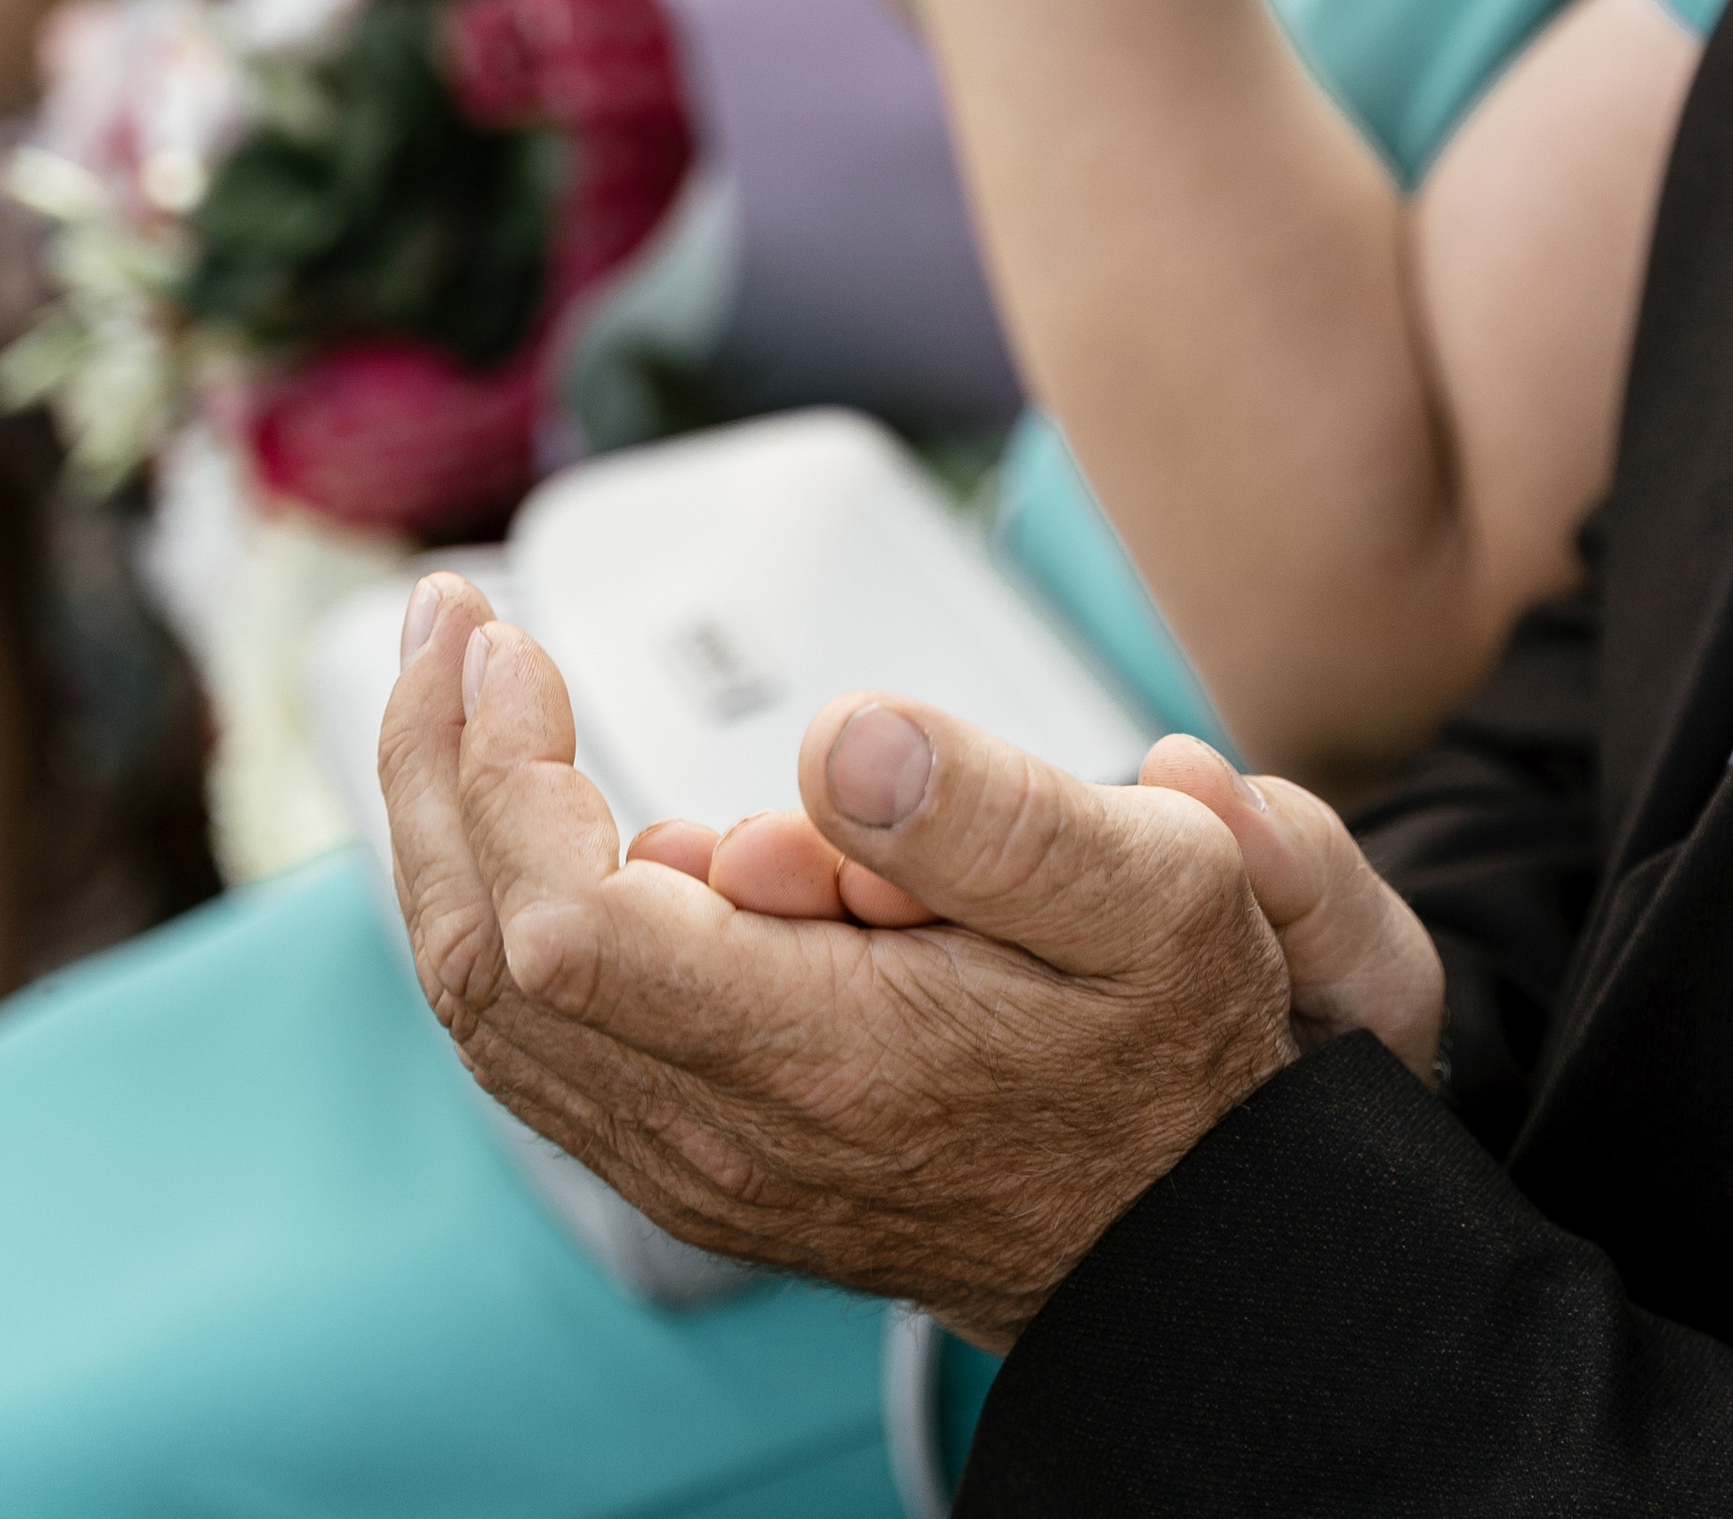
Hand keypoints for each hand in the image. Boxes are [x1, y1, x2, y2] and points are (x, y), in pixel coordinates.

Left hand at [381, 573, 1437, 1345]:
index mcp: (817, 1060)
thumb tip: (836, 735)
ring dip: (451, 831)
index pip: (564, 926)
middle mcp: (722, 1134)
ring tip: (462, 685)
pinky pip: (543, 1035)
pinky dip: (503, 901)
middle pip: (483, 962)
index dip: (505, 775)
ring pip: (492, 1007)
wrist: (1173, 1235)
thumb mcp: (1159, 892)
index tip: (514, 644)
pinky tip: (557, 803)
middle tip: (446, 622)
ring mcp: (695, 1157)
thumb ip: (992, 812)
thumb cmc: (1168, 1049)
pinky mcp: (697, 1151)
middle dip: (434, 772)